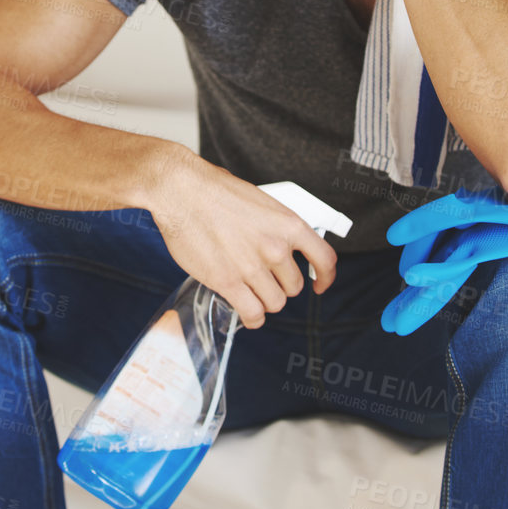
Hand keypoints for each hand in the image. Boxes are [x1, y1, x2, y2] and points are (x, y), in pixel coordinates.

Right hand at [149, 152, 336, 327]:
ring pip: (274, 303)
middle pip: (294, 286)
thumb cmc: (215, 191)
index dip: (325, 277)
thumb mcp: (261, 203)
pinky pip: (252, 313)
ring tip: (251, 292)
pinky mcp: (228, 281)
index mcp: (289, 224)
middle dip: (280, 285)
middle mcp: (276, 248)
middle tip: (264, 279)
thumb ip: (276, 228)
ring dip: (264, 300)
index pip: (325, 260)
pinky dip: (252, 318)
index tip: (320, 284)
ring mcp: (252, 267)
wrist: (182, 191)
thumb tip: (282, 248)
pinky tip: (247, 312)